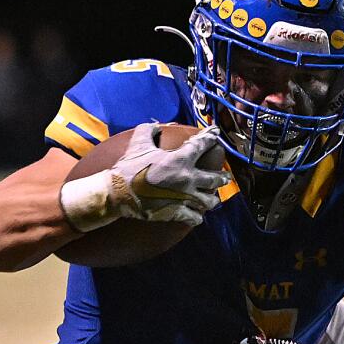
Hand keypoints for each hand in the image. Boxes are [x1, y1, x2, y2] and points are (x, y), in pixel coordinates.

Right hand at [108, 123, 229, 225]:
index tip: (216, 133)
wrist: (117, 194)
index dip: (211, 137)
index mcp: (180, 160)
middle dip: (222, 177)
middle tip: (226, 177)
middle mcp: (187, 179)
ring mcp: (184, 198)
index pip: (202, 145)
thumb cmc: (128, 168)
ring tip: (213, 200)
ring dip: (212, 200)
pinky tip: (197, 215)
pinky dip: (197, 217)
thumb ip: (149, 130)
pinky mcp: (177, 213)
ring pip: (209, 201)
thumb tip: (158, 125)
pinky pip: (195, 218)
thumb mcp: (138, 143)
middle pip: (215, 179)